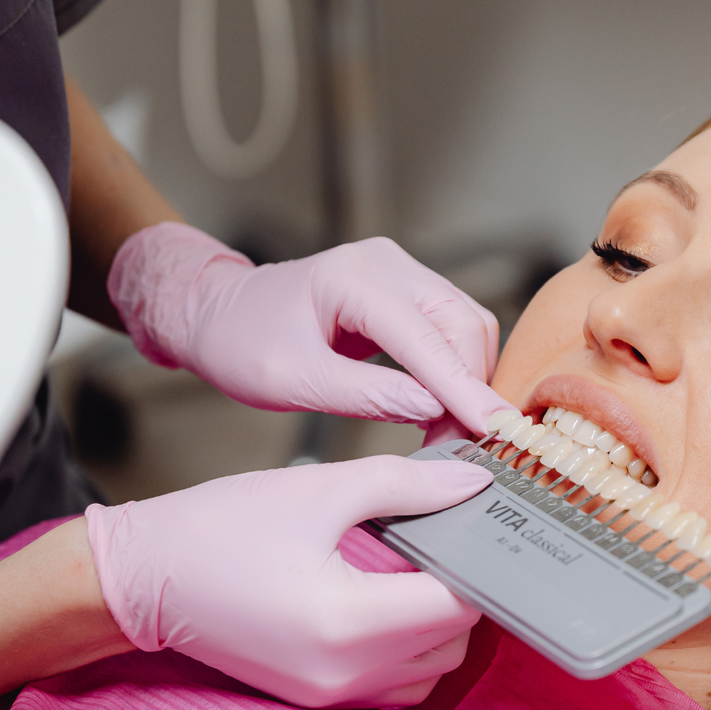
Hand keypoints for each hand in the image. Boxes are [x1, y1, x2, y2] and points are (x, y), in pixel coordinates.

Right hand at [85, 455, 492, 707]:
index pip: (460, 604)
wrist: (142, 579)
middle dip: (458, 590)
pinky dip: (404, 646)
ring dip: (435, 624)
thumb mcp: (318, 490)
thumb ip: (406, 485)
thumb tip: (472, 481)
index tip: (474, 523)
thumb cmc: (219, 529)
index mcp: (349, 622)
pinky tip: (377, 599)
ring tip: (404, 570)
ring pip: (430, 669)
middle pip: (454, 642)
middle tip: (436, 537)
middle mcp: (346, 673)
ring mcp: (332, 695)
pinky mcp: (317, 700)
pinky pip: (393, 682)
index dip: (477, 562)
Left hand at [108, 223, 515, 432]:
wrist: (218, 315)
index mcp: (352, 278)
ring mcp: (399, 272)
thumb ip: (367, 397)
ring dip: (465, 381)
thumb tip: (432, 412)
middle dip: (469, 388)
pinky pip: (449, 329)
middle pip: (463, 325)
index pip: (427, 338)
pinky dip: (452, 371)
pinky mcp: (403, 291)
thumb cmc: (241, 343)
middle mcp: (386, 263)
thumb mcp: (294, 382)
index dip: (464, 388)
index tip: (492, 430)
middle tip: (455, 446)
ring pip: (466, 326)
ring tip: (444, 434)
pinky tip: (436, 409)